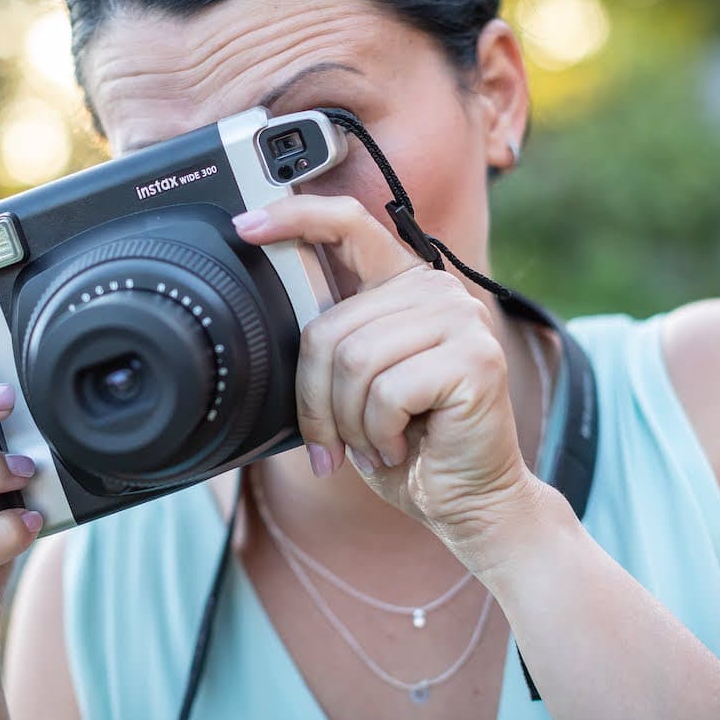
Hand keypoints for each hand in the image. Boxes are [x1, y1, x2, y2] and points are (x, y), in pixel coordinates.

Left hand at [233, 195, 539, 556]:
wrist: (467, 500)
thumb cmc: (406, 445)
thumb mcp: (355, 384)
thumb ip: (333, 342)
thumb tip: (266, 310)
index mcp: (405, 286)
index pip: (349, 225)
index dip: (294, 218)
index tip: (245, 226)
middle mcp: (437, 291)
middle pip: (331, 327)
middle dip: (318, 400)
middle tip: (337, 441)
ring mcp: (461, 320)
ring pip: (355, 360)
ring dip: (350, 421)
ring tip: (375, 442)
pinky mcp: (475, 359)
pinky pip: (387, 391)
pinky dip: (378, 433)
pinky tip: (400, 446)